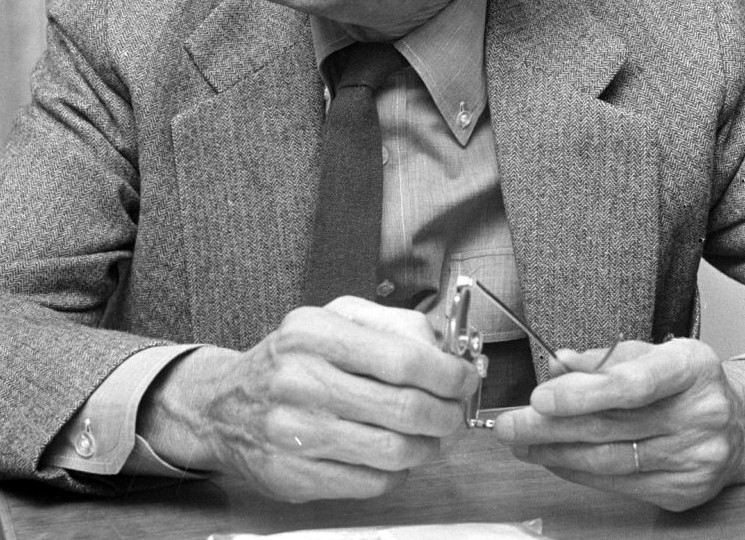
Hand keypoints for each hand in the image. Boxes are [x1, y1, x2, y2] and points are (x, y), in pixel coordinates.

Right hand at [138, 297, 476, 502]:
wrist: (224, 405)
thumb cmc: (292, 357)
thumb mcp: (335, 318)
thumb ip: (393, 324)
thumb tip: (446, 348)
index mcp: (314, 333)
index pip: (403, 359)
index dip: (447, 374)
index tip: (464, 378)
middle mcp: (300, 381)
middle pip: (404, 409)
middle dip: (446, 415)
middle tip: (455, 413)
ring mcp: (295, 433)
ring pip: (393, 452)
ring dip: (427, 448)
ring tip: (431, 437)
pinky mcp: (294, 476)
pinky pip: (370, 483)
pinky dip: (396, 473)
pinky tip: (395, 456)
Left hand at [493, 338, 744, 510]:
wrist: (738, 425)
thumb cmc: (684, 381)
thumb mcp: (649, 352)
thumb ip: (602, 357)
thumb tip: (558, 362)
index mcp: (690, 368)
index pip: (632, 383)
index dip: (583, 393)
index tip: (540, 398)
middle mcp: (698, 415)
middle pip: (612, 426)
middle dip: (550, 427)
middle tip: (509, 424)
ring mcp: (693, 459)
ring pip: (610, 461)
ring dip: (556, 453)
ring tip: (521, 442)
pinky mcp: (683, 492)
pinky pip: (619, 485)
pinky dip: (579, 472)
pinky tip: (554, 459)